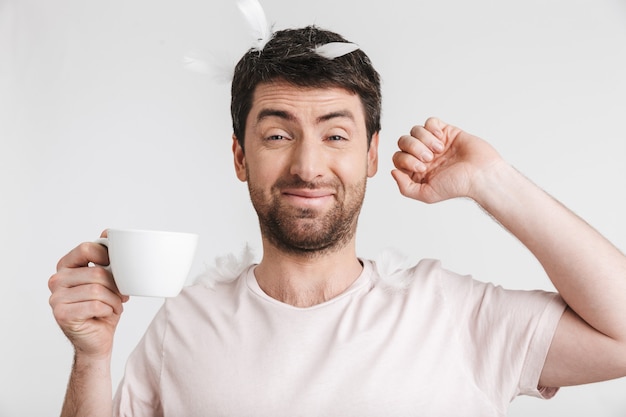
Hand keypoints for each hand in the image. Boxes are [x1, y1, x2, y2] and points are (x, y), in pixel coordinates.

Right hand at [49, 230, 128, 358]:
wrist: (98, 338)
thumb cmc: (104, 307)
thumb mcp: (107, 278)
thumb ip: (105, 257)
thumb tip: (108, 233)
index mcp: (66, 266)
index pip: (86, 248)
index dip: (107, 256)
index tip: (116, 268)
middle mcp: (57, 280)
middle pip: (96, 272)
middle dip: (115, 286)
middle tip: (120, 295)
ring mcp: (56, 297)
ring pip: (98, 290)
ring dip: (114, 300)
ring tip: (114, 306)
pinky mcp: (62, 314)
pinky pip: (96, 305)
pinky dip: (108, 310)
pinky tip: (106, 314)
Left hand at [391, 117, 502, 202]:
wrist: (481, 174)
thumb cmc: (458, 186)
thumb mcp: (427, 194)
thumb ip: (406, 187)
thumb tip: (393, 171)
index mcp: (417, 170)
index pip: (398, 158)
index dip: (405, 160)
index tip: (422, 167)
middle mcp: (423, 156)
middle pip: (403, 142)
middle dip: (413, 148)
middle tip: (430, 158)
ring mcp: (434, 143)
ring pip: (415, 131)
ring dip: (424, 139)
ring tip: (439, 149)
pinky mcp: (446, 132)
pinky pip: (430, 122)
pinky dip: (432, 127)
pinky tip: (441, 138)